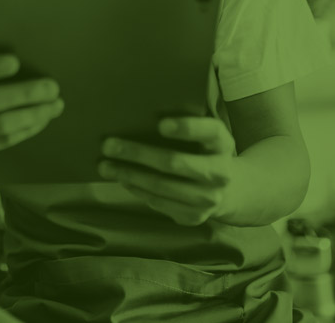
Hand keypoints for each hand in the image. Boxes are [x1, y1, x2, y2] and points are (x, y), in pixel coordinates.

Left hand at [97, 117, 235, 225]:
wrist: (229, 190)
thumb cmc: (203, 151)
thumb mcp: (203, 135)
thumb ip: (183, 124)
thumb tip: (136, 118)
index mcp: (222, 143)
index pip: (209, 132)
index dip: (186, 128)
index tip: (160, 124)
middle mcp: (220, 172)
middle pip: (174, 162)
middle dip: (137, 153)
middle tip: (107, 145)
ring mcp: (208, 198)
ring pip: (161, 186)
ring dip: (129, 175)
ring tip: (105, 166)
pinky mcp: (194, 216)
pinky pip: (159, 202)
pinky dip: (137, 190)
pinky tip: (122, 179)